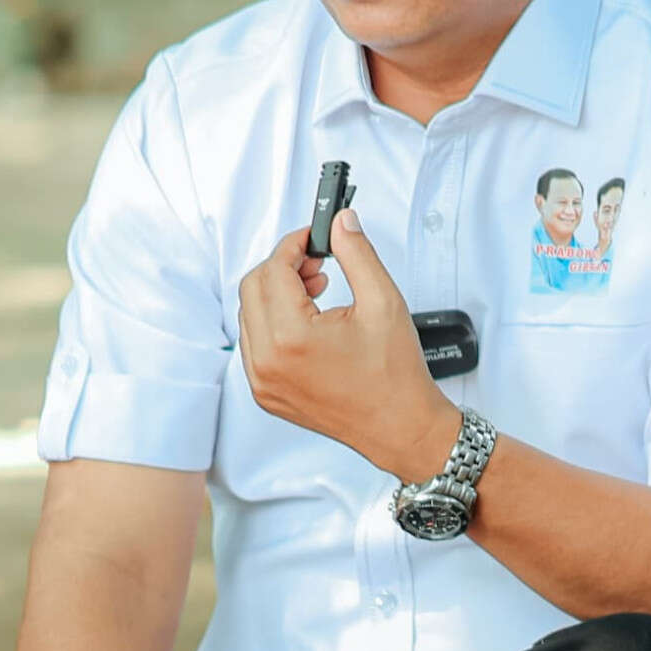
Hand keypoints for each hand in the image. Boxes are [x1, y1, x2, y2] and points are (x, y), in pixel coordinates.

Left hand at [237, 211, 458, 482]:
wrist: (400, 428)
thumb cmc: (394, 376)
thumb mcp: (383, 302)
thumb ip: (357, 253)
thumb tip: (341, 223)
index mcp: (291, 338)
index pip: (273, 269)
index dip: (294, 244)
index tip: (313, 237)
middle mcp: (268, 363)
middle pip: (253, 288)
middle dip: (283, 267)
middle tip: (318, 264)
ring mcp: (262, 382)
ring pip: (250, 315)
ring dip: (277, 294)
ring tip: (317, 293)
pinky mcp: (266, 394)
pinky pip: (254, 343)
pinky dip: (274, 323)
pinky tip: (307, 322)